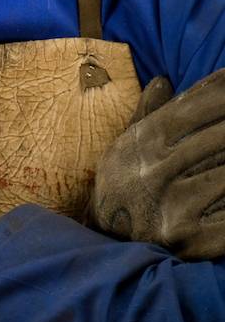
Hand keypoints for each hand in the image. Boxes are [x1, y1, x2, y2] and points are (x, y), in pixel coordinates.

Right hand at [92, 68, 224, 257]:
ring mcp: (176, 207)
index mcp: (143, 145)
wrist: (107, 242)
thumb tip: (164, 79)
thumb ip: (147, 113)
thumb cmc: (122, 185)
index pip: (189, 110)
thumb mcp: (125, 145)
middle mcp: (157, 172)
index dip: (218, 94)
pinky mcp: (194, 240)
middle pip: (215, 138)